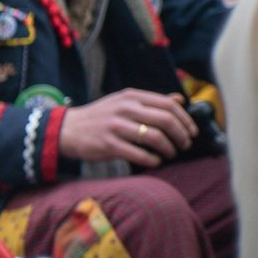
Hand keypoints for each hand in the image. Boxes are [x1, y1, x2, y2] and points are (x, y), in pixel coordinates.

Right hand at [57, 88, 196, 167]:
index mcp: (131, 96)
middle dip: (181, 136)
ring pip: (155, 137)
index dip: (185, 119)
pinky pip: (140, 154)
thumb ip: (151, 102)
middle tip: (184, 145)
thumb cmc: (100, 117)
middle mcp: (124, 108)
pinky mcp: (108, 144)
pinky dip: (153, 160)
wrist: (66, 129)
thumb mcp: (123, 102)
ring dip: (169, 149)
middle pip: (166, 120)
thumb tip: (179, 100)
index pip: (168, 104)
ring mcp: (116, 126)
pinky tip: (155, 161)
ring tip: (169, 154)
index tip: (191, 132)